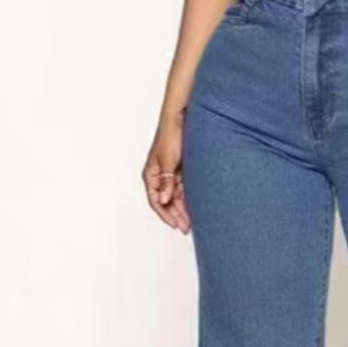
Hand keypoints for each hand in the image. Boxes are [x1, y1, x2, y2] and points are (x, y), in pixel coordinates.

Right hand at [143, 116, 190, 232]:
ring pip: (176, 197)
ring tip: (192, 221)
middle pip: (166, 201)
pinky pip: (183, 189)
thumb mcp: (168, 160)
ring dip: (183, 209)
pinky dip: (188, 198)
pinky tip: (196, 206)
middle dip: (176, 215)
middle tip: (186, 227)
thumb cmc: (171, 134)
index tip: (176, 224)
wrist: (183, 119)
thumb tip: (164, 199)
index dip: (166, 215)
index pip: (156, 200)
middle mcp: (160, 176)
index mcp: (151, 174)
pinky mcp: (181, 170)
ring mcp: (171, 174)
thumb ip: (166, 181)